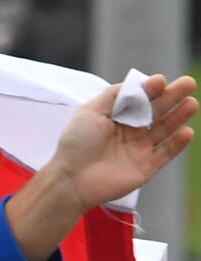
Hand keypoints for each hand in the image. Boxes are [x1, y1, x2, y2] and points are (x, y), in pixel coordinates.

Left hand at [51, 73, 196, 212]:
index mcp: (115, 118)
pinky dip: (177, 143)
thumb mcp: (89, 112)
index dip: (150, 90)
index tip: (160, 81)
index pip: (139, 100)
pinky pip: (166, 153)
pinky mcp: (146, 167)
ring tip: (191, 103)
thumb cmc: (77, 143)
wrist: (72, 179)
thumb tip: (135, 84)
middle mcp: (130, 131)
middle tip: (189, 83)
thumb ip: (112, 96)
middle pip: (156, 111)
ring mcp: (139, 149)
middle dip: (172, 97)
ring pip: (164, 130)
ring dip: (178, 116)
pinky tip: (186, 131)